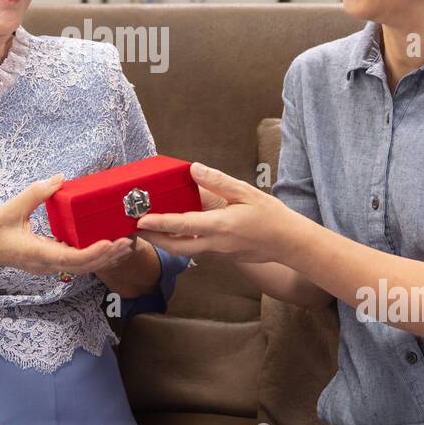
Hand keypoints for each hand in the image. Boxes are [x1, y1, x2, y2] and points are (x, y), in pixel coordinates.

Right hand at [0, 174, 134, 276]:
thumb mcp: (13, 208)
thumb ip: (37, 193)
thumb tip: (59, 178)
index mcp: (39, 253)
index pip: (71, 258)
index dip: (93, 253)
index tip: (110, 243)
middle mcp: (47, 264)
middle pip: (84, 266)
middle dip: (108, 256)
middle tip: (128, 241)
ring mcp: (49, 266)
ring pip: (83, 268)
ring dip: (105, 258)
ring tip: (126, 245)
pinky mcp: (50, 262)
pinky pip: (76, 263)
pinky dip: (94, 257)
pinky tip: (107, 248)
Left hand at [134, 162, 294, 263]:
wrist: (289, 243)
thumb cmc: (270, 216)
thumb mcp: (246, 192)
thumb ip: (218, 182)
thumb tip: (194, 169)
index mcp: (220, 226)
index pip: (183, 226)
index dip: (160, 223)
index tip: (141, 219)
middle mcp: (215, 243)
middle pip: (176, 246)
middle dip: (153, 237)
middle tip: (134, 226)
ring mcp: (217, 252)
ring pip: (184, 250)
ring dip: (164, 240)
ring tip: (148, 227)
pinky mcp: (221, 255)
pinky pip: (195, 249)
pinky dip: (180, 241)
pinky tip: (174, 230)